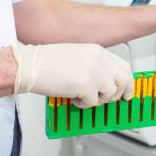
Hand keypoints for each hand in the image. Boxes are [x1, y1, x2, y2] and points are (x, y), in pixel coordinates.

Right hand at [11, 43, 133, 107]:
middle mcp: (98, 59)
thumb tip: (106, 84)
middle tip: (108, 100)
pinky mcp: (85, 85)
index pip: (123, 66)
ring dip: (97, 100)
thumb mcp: (77, 56)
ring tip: (82, 96)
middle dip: (119, 94)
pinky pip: (93, 102)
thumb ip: (94, 66)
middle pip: (124, 80)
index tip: (127, 92)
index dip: (128, 82)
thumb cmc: (46, 63)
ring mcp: (93, 71)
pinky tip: (72, 97)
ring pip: (110, 93)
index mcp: (97, 51)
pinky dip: (83, 104)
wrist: (28, 65)